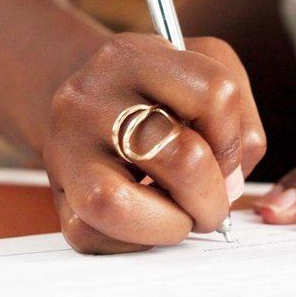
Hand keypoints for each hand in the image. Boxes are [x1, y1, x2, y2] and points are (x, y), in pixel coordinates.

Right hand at [46, 33, 266, 252]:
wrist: (82, 104)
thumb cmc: (155, 95)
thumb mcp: (205, 74)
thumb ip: (239, 123)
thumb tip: (229, 186)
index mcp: (134, 55)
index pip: (215, 94)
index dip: (234, 140)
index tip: (225, 155)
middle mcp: (90, 96)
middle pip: (182, 158)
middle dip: (213, 197)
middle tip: (211, 204)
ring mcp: (65, 148)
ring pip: (119, 204)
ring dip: (171, 224)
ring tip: (180, 216)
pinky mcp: (56, 195)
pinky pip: (93, 235)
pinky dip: (135, 241)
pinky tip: (146, 220)